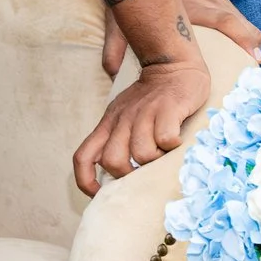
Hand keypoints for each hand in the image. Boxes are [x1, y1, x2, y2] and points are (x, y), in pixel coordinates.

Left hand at [71, 52, 213, 195]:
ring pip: (141, 153)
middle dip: (130, 174)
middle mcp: (121, 120)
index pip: (82, 156)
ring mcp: (143, 114)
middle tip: (146, 170)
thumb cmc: (149, 99)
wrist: (171, 66)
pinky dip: (173, 146)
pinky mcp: (166, 109)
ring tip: (165, 152)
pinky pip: (165, 139)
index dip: (85, 180)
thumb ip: (117, 140)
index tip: (98, 194)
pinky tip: (178, 140)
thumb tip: (115, 173)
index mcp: (107, 124)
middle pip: (112, 161)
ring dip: (156, 161)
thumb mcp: (124, 117)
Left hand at [102, 0, 260, 74]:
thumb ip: (114, 46)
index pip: (225, 21)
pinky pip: (230, 8)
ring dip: (244, 35)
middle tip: (253, 66)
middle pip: (239, 21)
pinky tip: (234, 40)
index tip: (254, 59)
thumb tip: (108, 72)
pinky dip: (236, 24)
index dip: (243, 39)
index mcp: (189, 6)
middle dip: (250, 43)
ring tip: (247, 58)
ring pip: (238, 15)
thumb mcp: (117, 21)